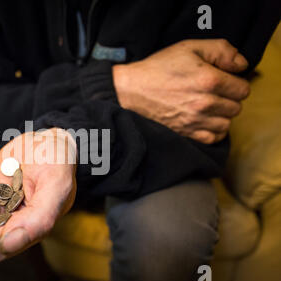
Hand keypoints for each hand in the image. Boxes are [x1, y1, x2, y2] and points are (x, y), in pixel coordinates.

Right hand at [113, 39, 250, 143]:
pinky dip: (213, 131)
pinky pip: (214, 138)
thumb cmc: (159, 68)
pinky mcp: (187, 133)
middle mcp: (206, 103)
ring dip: (221, 115)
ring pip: (227, 124)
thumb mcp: (190, 47)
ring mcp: (196, 121)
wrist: (132, 90)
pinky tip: (205, 120)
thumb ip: (222, 51)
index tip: (223, 80)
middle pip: (237, 107)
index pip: (243, 89)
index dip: (235, 82)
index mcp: (210, 80)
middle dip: (228, 98)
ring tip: (208, 106)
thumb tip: (242, 65)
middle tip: (213, 92)